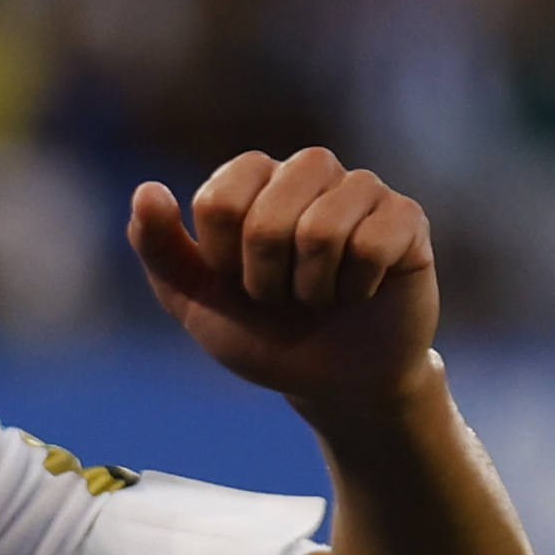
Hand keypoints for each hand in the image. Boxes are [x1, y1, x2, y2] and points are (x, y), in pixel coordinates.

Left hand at [127, 149, 438, 412]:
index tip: (239, 283)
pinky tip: (362, 292)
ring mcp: (362, 189)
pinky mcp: (407, 217)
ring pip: (322, 230)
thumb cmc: (265, 334)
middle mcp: (310, 170)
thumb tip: (146, 190)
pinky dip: (358, 287)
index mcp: (256, 178)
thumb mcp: (196, 302)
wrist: (334, 383)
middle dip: (266, 280)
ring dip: (312, 287)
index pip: (220, 201)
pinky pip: (372, 244)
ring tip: (321, 295)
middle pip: (267, 217)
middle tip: (283, 296)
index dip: (224, 259)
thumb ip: (160, 249)